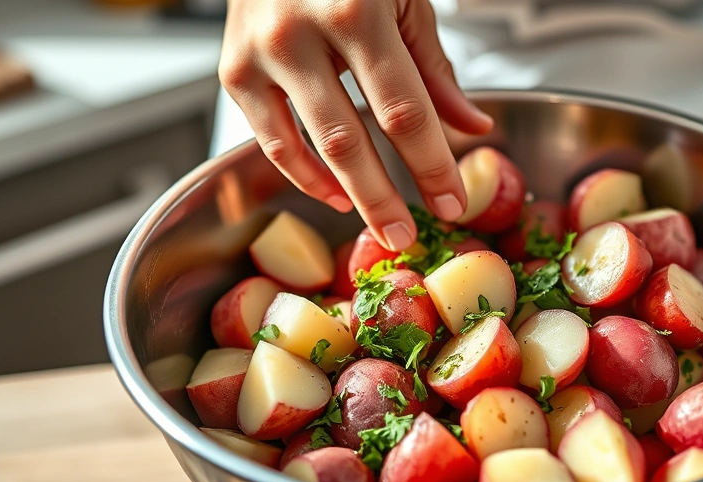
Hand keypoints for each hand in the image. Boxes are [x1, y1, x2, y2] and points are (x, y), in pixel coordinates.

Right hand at [219, 0, 493, 250]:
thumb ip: (434, 70)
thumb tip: (469, 129)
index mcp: (353, 10)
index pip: (403, 110)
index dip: (431, 166)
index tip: (452, 202)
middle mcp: (297, 33)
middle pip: (350, 142)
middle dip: (386, 199)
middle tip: (408, 237)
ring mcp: (258, 53)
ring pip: (306, 150)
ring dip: (347, 197)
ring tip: (380, 225)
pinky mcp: (233, 69)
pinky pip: (270, 141)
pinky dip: (303, 174)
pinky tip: (335, 193)